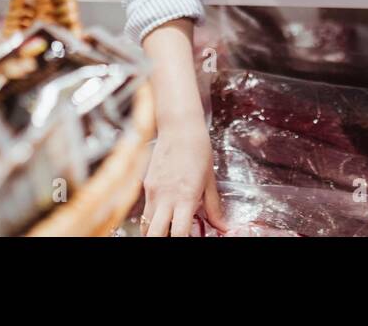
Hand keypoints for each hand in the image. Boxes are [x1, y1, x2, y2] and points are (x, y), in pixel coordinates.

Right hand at [140, 120, 225, 236]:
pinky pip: (145, 210)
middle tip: (173, 236)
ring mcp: (153, 191)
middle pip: (155, 234)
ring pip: (146, 225)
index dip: (183, 241)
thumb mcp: (210, 179)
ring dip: (154, 232)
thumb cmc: (198, 149)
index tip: (189, 240)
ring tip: (165, 231)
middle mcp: (165, 197)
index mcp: (185, 197)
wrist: (179, 127)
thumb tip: (222, 227)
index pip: (179, 233)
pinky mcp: (146, 185)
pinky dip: (151, 219)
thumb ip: (213, 207)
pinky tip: (161, 218)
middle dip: (162, 240)